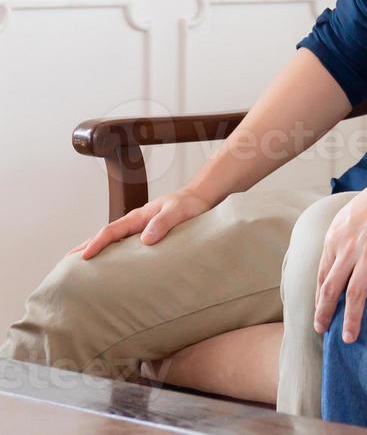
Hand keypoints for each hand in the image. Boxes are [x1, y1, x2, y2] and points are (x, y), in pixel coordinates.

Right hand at [71, 187, 213, 259]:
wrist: (200, 199)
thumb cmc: (189, 205)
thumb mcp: (178, 211)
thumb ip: (164, 222)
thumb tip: (145, 240)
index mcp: (138, 217)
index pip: (111, 231)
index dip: (96, 244)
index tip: (83, 257)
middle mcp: (135, 224)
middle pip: (104, 237)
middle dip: (84, 248)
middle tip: (65, 266)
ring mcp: (139, 230)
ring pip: (112, 242)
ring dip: (96, 252)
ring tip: (79, 270)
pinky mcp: (147, 236)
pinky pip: (124, 246)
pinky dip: (112, 255)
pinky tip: (109, 267)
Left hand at [314, 168, 366, 343]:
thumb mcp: (351, 215)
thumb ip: (341, 237)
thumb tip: (335, 258)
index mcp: (335, 239)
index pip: (322, 276)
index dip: (319, 299)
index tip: (319, 316)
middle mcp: (348, 248)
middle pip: (332, 288)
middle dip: (326, 314)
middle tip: (324, 333)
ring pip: (354, 293)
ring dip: (351, 318)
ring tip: (349, 338)